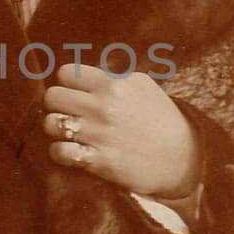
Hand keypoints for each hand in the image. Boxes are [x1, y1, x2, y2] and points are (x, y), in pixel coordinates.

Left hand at [42, 64, 200, 197]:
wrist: (182, 156)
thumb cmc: (160, 118)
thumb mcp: (141, 85)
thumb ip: (112, 76)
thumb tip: (84, 73)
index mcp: (112, 84)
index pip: (65, 73)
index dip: (66, 83)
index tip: (74, 93)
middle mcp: (103, 107)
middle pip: (52, 97)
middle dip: (56, 105)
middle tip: (67, 113)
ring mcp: (99, 134)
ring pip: (50, 124)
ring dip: (55, 129)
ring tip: (67, 132)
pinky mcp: (99, 160)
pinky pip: (60, 152)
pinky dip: (59, 152)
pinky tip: (70, 151)